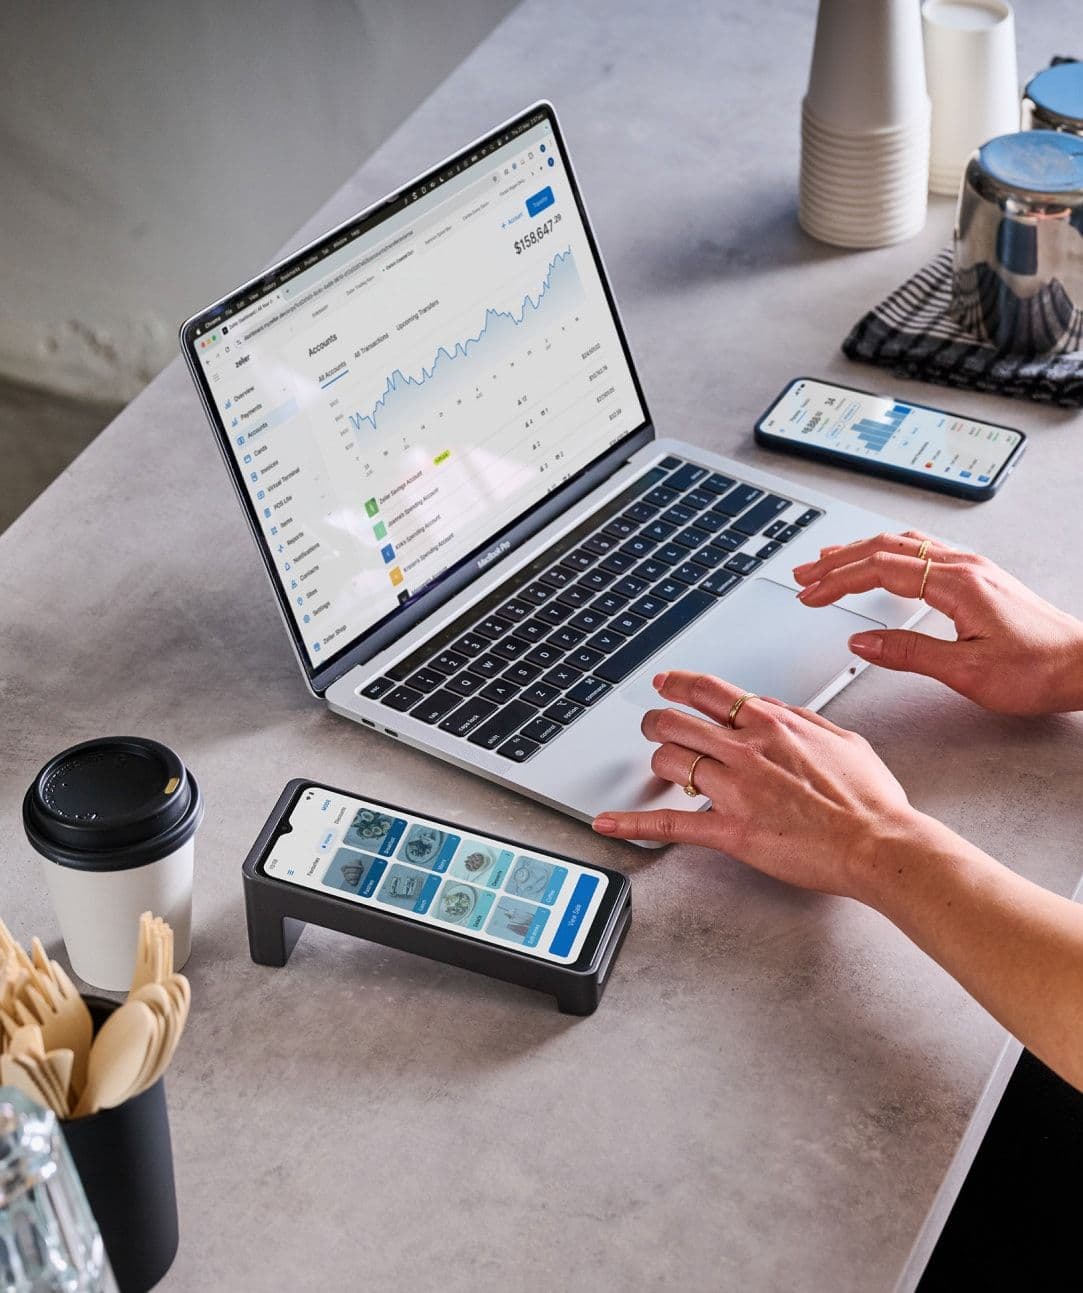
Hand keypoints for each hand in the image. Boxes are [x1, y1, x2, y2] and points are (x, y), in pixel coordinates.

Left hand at [592, 671, 922, 900]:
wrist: (878, 841)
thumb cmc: (869, 798)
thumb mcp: (842, 737)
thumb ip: (802, 719)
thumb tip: (775, 709)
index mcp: (772, 723)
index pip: (707, 690)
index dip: (676, 684)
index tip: (663, 683)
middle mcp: (746, 749)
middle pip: (675, 721)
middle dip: (656, 722)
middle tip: (651, 727)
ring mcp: (734, 789)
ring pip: (669, 761)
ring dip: (658, 764)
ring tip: (659, 768)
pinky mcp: (730, 830)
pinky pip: (670, 824)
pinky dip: (634, 824)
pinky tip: (610, 822)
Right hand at [792, 531, 1082, 715]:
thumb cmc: (1039, 670)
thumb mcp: (966, 672)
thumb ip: (908, 653)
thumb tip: (862, 644)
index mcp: (956, 583)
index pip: (879, 570)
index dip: (838, 581)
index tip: (810, 594)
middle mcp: (963, 566)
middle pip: (884, 548)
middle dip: (837, 561)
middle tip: (804, 575)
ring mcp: (972, 567)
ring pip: (902, 544)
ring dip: (859, 552)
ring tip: (828, 562)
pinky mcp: (978, 577)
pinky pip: (922, 550)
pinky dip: (887, 553)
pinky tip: (879, 560)